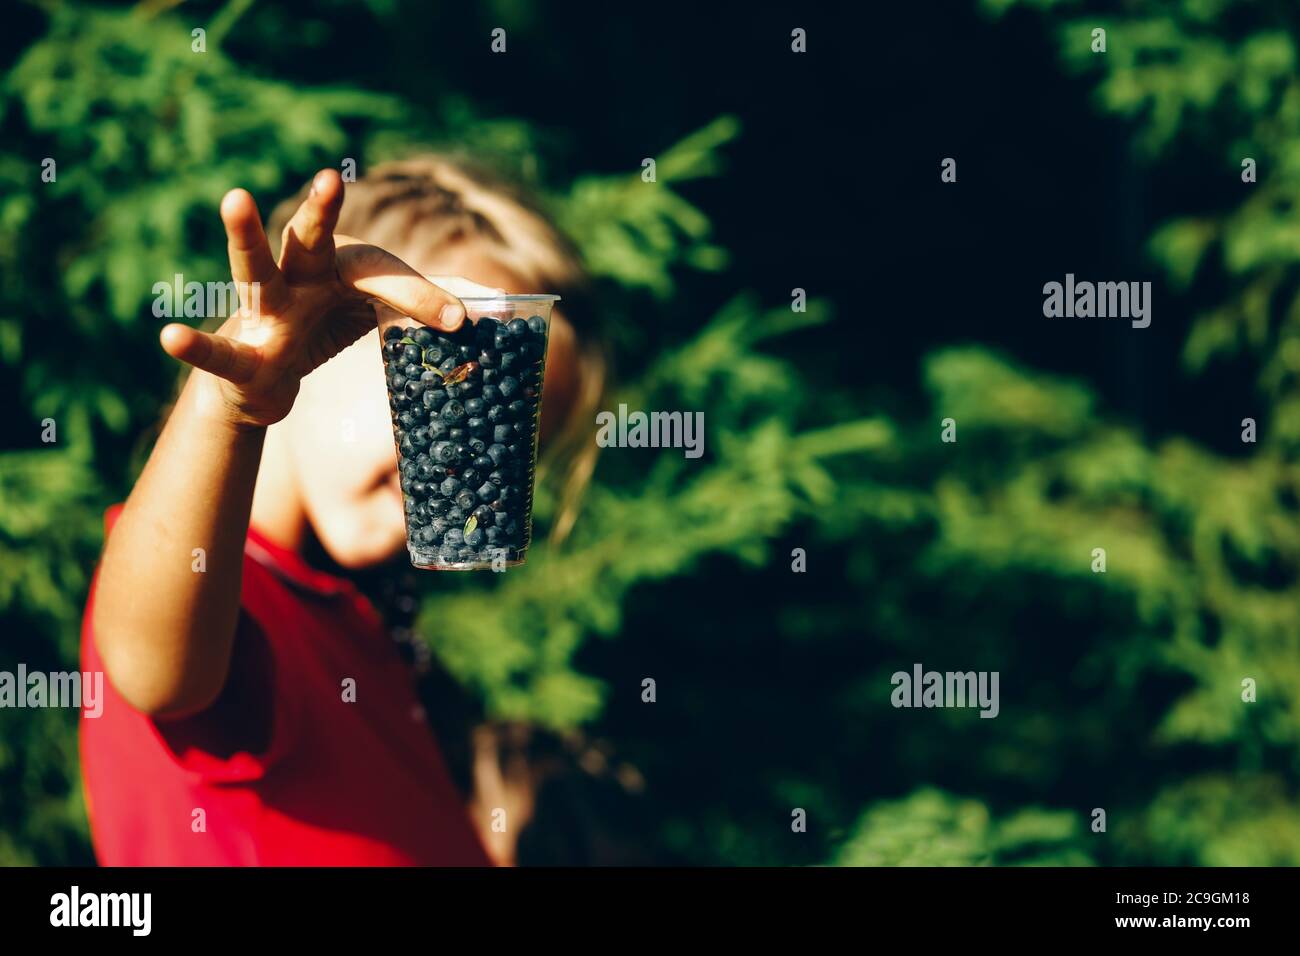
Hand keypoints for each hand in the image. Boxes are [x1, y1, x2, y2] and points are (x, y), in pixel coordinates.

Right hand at [160, 169, 466, 427]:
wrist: (259, 386)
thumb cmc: (319, 334)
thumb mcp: (369, 319)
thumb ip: (416, 312)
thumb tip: (486, 309)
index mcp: (335, 272)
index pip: (380, 273)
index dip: (420, 294)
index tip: (460, 319)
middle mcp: (295, 279)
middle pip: (309, 238)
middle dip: (320, 209)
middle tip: (331, 180)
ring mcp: (261, 311)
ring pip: (252, 267)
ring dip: (244, 233)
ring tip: (236, 197)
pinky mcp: (236, 353)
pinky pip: (214, 349)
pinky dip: (194, 345)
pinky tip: (170, 337)